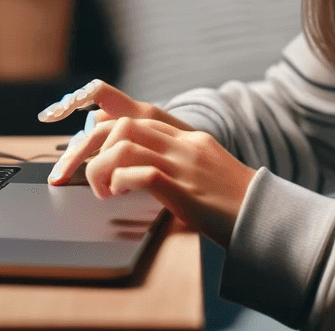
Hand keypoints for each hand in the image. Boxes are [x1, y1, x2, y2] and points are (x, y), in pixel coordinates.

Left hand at [40, 81, 253, 247]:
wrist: (268, 220)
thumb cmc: (233, 206)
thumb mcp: (201, 175)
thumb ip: (170, 163)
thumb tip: (130, 167)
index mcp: (187, 138)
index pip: (136, 113)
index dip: (101, 120)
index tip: (79, 139)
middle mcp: (184, 144)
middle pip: (121, 125)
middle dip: (84, 146)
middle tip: (66, 172)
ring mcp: (185, 165)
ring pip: (124, 142)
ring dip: (99, 167)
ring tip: (100, 191)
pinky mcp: (185, 190)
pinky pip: (141, 172)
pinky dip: (118, 180)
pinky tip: (116, 195)